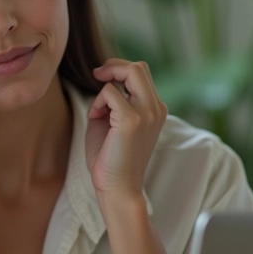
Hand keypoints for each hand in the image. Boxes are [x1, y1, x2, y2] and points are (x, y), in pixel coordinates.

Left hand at [85, 59, 167, 200]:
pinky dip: (98, 102)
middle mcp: (156, 109)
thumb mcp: (113, 121)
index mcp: (155, 110)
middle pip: (139, 67)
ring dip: (106, 87)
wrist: (117, 187)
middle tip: (96, 75)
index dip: (119, 70)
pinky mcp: (132, 120)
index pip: (142, 74)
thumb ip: (114, 99)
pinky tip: (96, 118)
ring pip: (130, 72)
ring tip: (99, 112)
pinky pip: (110, 92)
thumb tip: (106, 79)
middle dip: (114, 66)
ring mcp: (147, 113)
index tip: (100, 78)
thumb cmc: (110, 157)